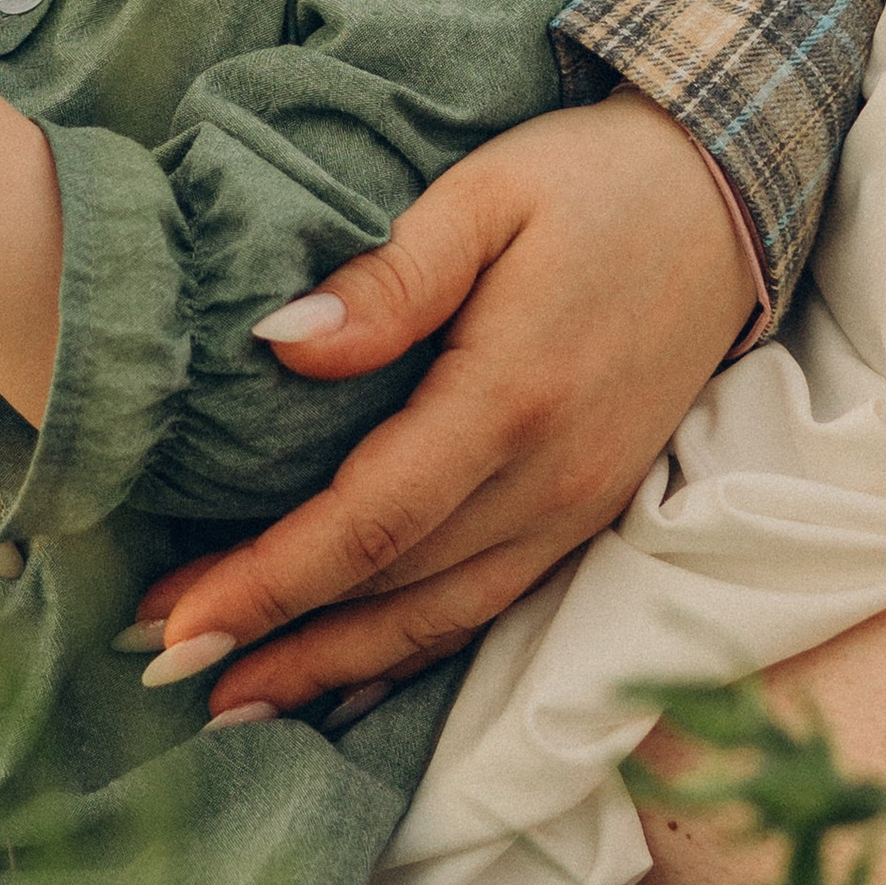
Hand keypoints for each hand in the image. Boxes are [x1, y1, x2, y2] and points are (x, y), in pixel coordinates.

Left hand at [132, 94, 754, 715]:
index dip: (266, 584)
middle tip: (158, 665)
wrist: (727, 198)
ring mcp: (578, 509)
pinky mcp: (591, 514)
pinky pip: (489, 609)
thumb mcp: (484, 192)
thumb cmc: (590, 183)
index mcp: (509, 399)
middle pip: (391, 593)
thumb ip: (389, 275)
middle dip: (272, 639)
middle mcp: (549, 480)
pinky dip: (411, 656)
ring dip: (331, 670)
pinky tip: (347, 680)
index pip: (366, 523)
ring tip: (231, 702)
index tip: (171, 623)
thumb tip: (282, 342)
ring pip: (440, 622)